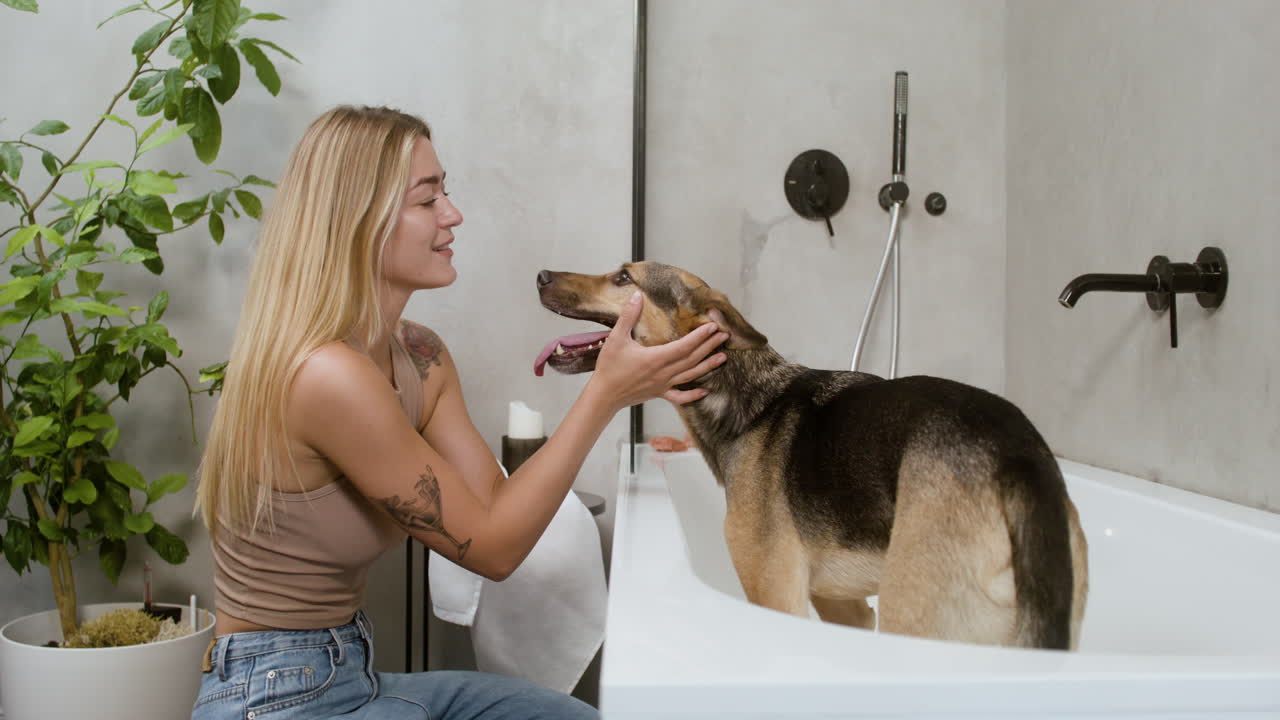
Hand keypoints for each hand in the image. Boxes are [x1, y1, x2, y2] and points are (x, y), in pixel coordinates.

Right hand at [589, 291, 727, 410]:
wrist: (603, 395)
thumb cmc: (609, 368)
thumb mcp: (616, 338)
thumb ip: (628, 316)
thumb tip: (637, 296)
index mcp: (655, 358)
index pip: (684, 346)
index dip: (700, 336)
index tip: (712, 326)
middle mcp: (663, 373)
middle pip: (692, 359)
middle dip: (709, 346)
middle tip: (724, 336)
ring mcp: (663, 385)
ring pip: (690, 375)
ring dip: (708, 366)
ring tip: (723, 357)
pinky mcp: (659, 394)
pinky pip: (680, 396)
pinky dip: (694, 395)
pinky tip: (705, 391)